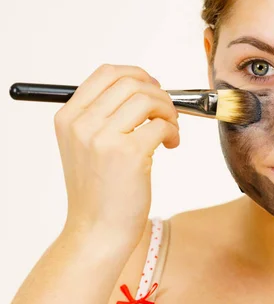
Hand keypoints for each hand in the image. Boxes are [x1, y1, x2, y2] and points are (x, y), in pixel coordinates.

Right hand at [54, 64, 179, 246]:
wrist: (97, 230)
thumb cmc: (99, 191)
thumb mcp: (85, 146)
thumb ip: (103, 116)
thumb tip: (143, 88)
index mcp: (68, 117)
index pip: (106, 73)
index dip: (137, 74)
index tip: (153, 87)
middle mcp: (82, 124)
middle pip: (131, 82)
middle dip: (159, 94)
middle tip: (168, 113)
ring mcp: (103, 138)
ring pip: (148, 99)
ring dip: (169, 111)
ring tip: (171, 130)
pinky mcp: (128, 154)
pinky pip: (162, 126)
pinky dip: (174, 132)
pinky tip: (171, 145)